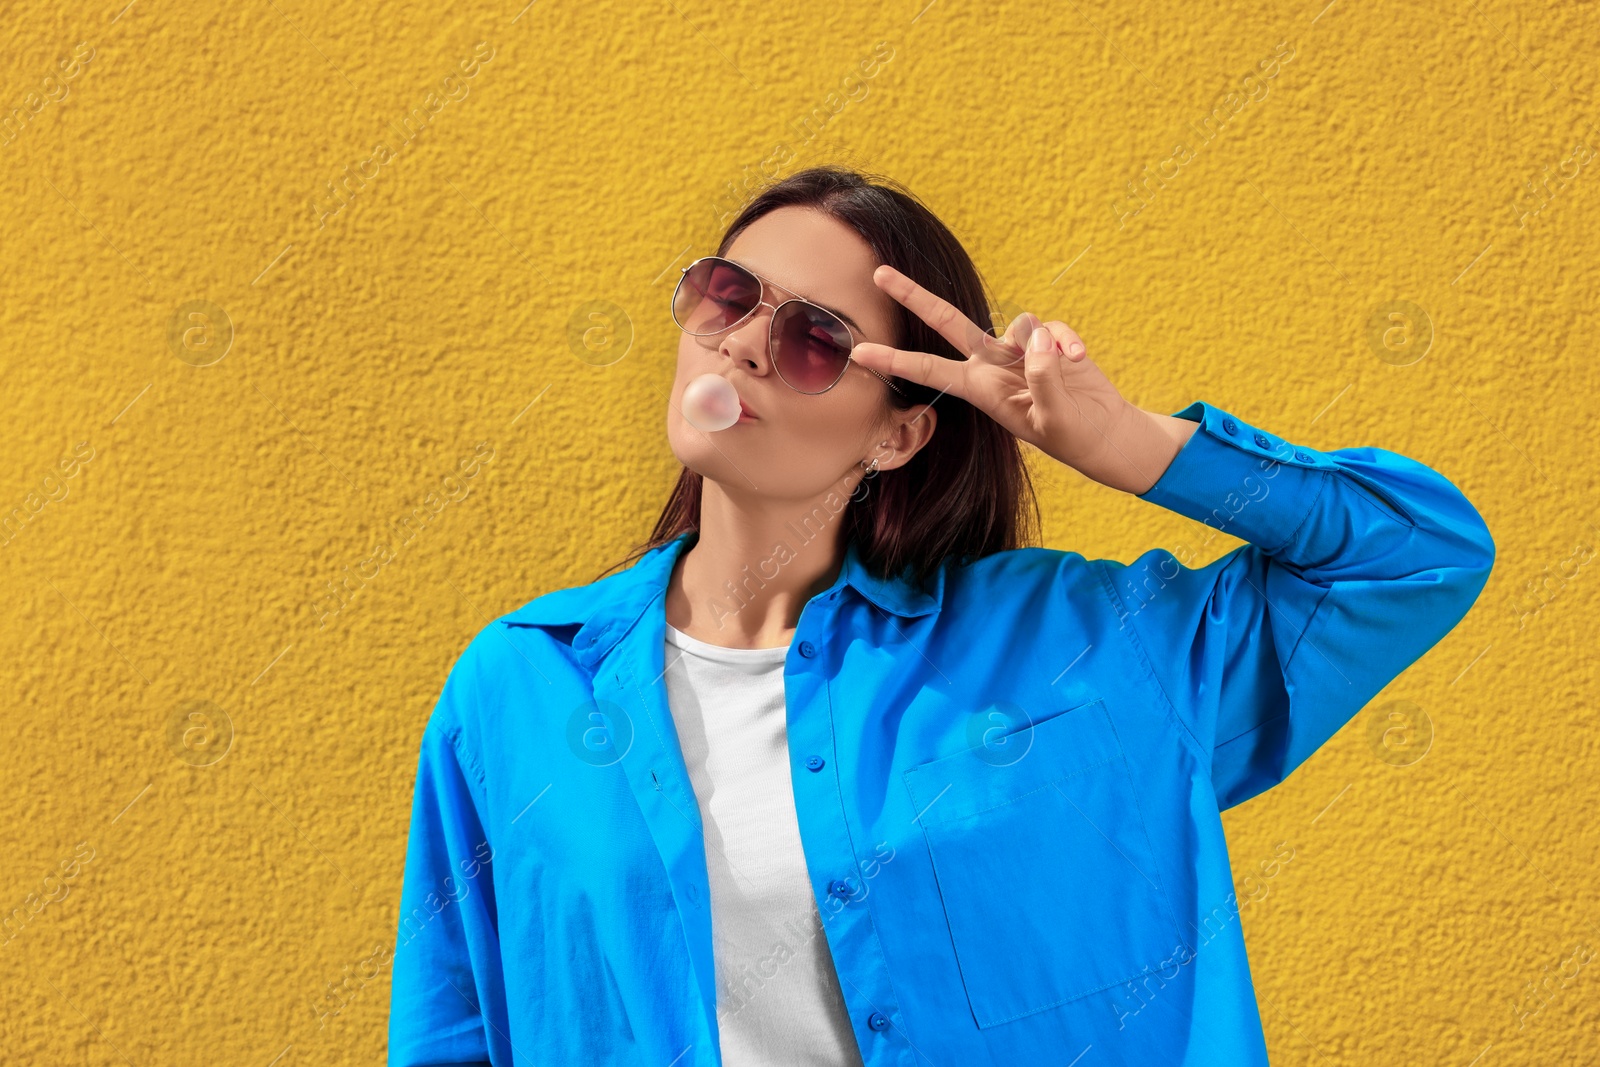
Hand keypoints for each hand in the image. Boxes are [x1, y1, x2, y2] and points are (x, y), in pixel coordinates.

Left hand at [848, 264, 1192, 493]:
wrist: (1103, 433)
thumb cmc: (1070, 434)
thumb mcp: (1051, 417)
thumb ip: (1041, 376)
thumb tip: (1034, 336)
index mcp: (980, 389)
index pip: (928, 369)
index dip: (894, 360)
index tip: (859, 352)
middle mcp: (991, 364)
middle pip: (947, 322)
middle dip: (914, 296)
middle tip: (878, 274)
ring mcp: (1018, 349)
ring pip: (1018, 322)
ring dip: (1043, 342)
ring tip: (1066, 367)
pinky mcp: (1047, 339)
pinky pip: (1051, 326)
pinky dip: (1067, 340)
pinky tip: (1080, 360)